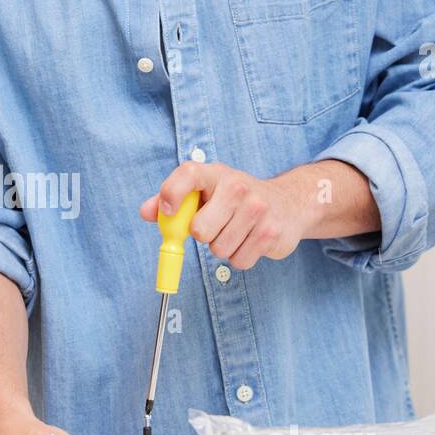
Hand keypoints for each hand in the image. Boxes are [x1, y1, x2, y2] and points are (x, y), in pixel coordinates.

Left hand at [140, 161, 305, 269]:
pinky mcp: (271, 233)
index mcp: (215, 173)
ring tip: (235, 231)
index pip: (188, 175)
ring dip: (222, 247)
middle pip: (200, 229)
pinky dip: (240, 257)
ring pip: (219, 249)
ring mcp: (258, 209)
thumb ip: (173, 199)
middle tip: (214, 225)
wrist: (288, 203)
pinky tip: (249, 240)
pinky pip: (239, 261)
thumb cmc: (234, 199)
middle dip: (202, 235)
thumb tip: (146, 212)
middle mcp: (237, 186)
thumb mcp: (206, 190)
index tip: (167, 212)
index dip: (171, 194)